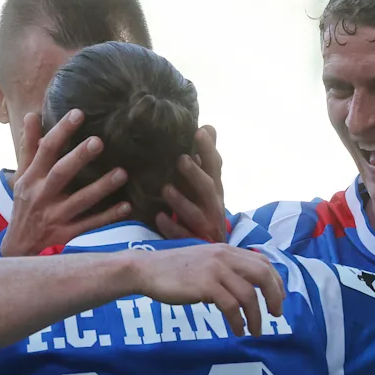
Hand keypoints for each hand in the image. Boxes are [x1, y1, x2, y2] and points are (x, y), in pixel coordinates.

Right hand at [0, 110, 130, 256]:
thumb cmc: (25, 203)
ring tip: (122, 173)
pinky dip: (108, 216)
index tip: (78, 114)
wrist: (18, 247)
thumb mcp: (22, 175)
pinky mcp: (66, 233)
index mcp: (31, 178)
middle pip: (61, 173)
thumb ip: (29, 146)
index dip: (61, 131)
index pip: (45, 150)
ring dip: (101, 187)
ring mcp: (55, 216)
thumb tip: (32, 115)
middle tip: (99, 141)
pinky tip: (127, 206)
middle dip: (79, 157)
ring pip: (80, 201)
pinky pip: (90, 224)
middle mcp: (42, 195)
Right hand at [129, 244, 284, 336]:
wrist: (146, 269)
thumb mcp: (204, 261)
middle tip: (276, 314)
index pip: (262, 261)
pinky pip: (231, 307)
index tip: (278, 298)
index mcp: (226, 250)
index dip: (275, 281)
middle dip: (274, 296)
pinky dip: (238, 322)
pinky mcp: (204, 286)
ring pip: (248, 294)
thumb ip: (224, 269)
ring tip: (255, 331)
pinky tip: (237, 330)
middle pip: (263, 274)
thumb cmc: (173, 269)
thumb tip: (244, 289)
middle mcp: (224, 256)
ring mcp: (214, 270)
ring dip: (256, 317)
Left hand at [155, 125, 227, 242]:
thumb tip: (208, 127)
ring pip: (195, 214)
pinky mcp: (194, 242)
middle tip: (181, 159)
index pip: (215, 167)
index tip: (199, 131)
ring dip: (181, 202)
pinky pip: (184, 236)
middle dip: (196, 175)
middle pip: (208, 189)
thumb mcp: (208, 183)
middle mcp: (213, 206)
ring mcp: (205, 226)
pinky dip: (172, 227)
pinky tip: (160, 218)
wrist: (213, 248)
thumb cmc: (205, 208)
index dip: (209, 150)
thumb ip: (207, 157)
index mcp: (215, 189)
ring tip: (166, 189)